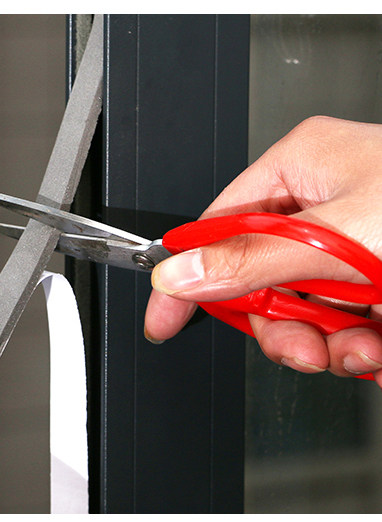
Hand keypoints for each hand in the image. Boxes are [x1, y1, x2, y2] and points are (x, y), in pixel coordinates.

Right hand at [144, 116, 381, 386]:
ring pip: (300, 313)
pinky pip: (341, 328)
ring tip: (366, 345)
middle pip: (256, 281)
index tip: (164, 317)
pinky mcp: (378, 283)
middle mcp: (324, 206)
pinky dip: (361, 349)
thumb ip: (250, 259)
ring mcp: (352, 248)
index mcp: (302, 169)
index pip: (212, 228)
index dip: (185, 277)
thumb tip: (182, 273)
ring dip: (329, 343)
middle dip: (283, 325)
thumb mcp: (342, 238)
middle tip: (306, 341)